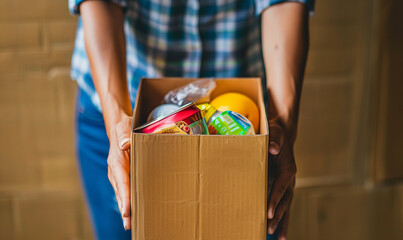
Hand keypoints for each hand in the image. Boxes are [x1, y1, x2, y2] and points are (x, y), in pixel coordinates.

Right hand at [107, 116, 131, 229]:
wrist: (119, 128)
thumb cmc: (124, 128)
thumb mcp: (124, 128)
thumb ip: (124, 136)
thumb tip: (125, 145)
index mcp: (116, 161)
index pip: (121, 181)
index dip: (125, 196)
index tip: (128, 210)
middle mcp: (114, 171)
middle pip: (120, 192)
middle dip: (124, 208)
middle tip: (129, 224)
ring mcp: (117, 175)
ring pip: (122, 194)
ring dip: (125, 208)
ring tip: (130, 224)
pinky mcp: (122, 176)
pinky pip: (125, 190)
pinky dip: (127, 201)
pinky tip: (132, 211)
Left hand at [267, 120, 296, 238]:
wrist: (281, 133)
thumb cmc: (276, 133)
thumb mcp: (275, 132)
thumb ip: (275, 139)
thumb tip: (273, 149)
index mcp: (288, 168)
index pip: (281, 186)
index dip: (275, 199)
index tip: (269, 211)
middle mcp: (290, 179)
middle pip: (285, 201)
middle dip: (278, 216)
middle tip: (269, 229)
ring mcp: (287, 185)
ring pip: (285, 206)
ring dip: (281, 221)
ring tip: (276, 237)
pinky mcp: (281, 187)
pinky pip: (282, 204)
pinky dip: (280, 217)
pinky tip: (275, 230)